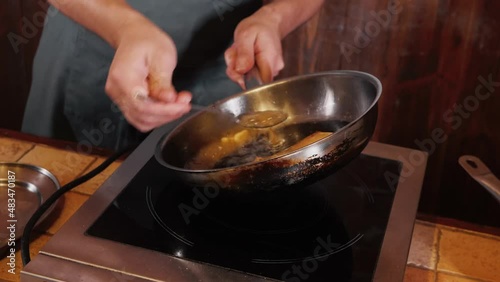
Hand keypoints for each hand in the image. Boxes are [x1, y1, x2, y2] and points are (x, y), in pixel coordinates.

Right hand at [105, 17, 191, 131]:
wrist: (134, 36)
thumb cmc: (147, 42)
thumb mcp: (161, 56)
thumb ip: (163, 81)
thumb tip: (169, 100)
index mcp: (123, 78)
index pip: (142, 105)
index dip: (165, 110)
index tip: (183, 106)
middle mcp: (116, 91)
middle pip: (142, 116)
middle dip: (167, 114)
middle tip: (185, 103)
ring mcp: (118, 97)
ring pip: (142, 120)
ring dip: (164, 117)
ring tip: (179, 103)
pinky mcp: (124, 101)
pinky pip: (141, 117)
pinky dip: (157, 116)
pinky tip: (169, 106)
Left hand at [225, 8, 284, 88]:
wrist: (267, 24)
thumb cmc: (258, 28)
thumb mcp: (245, 35)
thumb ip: (243, 54)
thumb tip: (241, 71)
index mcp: (270, 60)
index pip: (259, 85)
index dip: (242, 79)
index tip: (237, 66)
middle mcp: (274, 69)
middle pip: (250, 80)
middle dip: (236, 67)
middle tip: (237, 51)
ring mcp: (271, 72)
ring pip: (247, 77)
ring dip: (238, 65)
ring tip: (242, 50)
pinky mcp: (266, 72)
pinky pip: (249, 74)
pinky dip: (242, 65)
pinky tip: (244, 55)